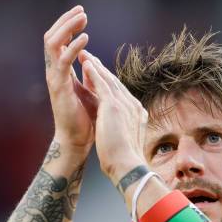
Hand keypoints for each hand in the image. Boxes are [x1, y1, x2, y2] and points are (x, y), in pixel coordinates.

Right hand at [44, 5, 96, 151]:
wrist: (77, 142)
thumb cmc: (84, 121)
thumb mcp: (89, 93)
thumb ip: (89, 77)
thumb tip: (93, 63)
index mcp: (61, 73)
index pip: (60, 41)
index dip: (69, 26)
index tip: (82, 15)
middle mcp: (54, 72)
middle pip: (53, 37)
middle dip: (66, 21)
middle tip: (81, 11)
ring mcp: (54, 79)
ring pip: (53, 43)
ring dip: (67, 28)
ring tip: (82, 18)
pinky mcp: (59, 87)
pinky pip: (63, 61)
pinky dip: (73, 47)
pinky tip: (85, 40)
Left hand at [78, 50, 147, 183]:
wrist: (127, 167)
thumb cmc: (124, 162)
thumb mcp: (124, 142)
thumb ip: (122, 131)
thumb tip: (117, 133)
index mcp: (136, 115)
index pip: (121, 95)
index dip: (109, 83)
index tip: (99, 76)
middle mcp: (133, 106)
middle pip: (115, 84)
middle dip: (102, 71)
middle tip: (90, 58)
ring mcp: (125, 104)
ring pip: (109, 80)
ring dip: (96, 66)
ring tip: (85, 55)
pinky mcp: (114, 106)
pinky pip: (103, 84)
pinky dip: (94, 72)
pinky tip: (86, 63)